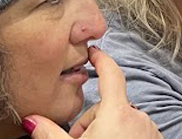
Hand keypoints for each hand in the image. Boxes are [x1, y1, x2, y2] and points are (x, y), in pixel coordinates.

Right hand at [22, 46, 161, 138]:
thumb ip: (50, 133)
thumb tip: (31, 119)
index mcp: (117, 113)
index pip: (111, 75)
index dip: (102, 60)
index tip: (94, 52)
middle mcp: (138, 116)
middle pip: (109, 106)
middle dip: (92, 122)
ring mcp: (150, 130)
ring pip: (122, 121)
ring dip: (107, 132)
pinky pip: (136, 131)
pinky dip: (123, 138)